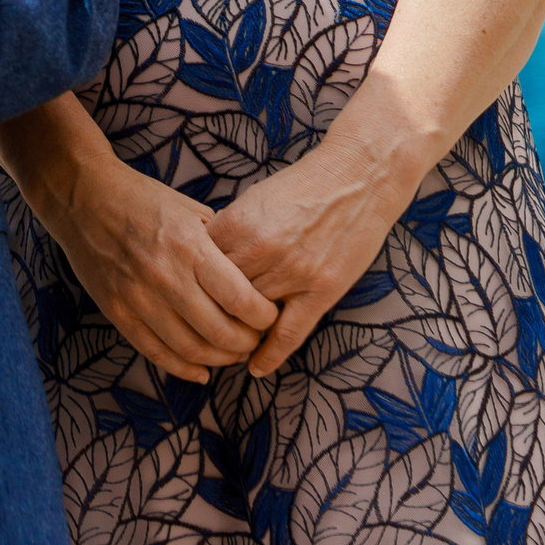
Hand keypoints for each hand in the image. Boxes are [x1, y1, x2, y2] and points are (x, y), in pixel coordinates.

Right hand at [13, 148, 277, 381]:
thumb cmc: (141, 199)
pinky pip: (155, 352)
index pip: (241, 300)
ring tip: (231, 354)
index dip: (264, 318)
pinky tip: (200, 371)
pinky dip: (182, 368)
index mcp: (190, 248)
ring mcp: (138, 298)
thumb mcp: (190, 210)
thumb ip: (220, 243)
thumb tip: (252, 272)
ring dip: (219, 359)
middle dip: (247, 343)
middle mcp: (166, 277)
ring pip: (190, 349)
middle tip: (255, 339)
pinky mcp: (116, 311)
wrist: (83, 196)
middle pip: (221, 332)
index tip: (269, 317)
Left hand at [208, 142, 410, 377]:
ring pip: (251, 316)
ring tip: (226, 345)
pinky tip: (256, 368)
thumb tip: (205, 262)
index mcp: (236, 225)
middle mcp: (260, 252)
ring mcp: (292, 274)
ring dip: (238, 332)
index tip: (186, 298)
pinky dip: (270, 354)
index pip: (199, 269)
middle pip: (220, 297)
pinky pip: (290, 333)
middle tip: (201, 328)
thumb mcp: (253, 201)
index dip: (191, 286)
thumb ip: (229, 233)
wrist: (358, 176)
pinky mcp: (321, 290)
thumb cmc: (303, 186)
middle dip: (209, 312)